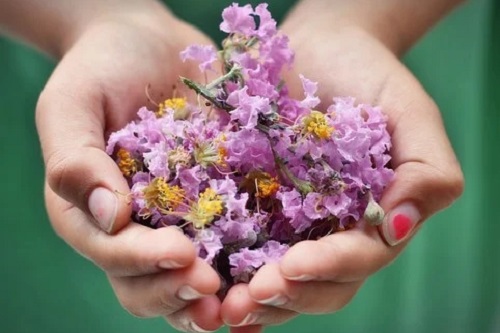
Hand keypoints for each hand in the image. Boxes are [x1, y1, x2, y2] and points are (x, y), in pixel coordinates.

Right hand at [37, 5, 222, 331]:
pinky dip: (243, 269)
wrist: (150, 44)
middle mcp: (133, 228)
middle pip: (147, 283)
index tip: (180, 251)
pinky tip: (268, 275)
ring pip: (186, 279)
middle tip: (213, 288)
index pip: (112, 253)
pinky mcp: (214, 204)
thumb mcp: (73, 103)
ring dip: (209, 300)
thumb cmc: (103, 67)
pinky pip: (227, 246)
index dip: (144, 261)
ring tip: (240, 303)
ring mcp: (174, 220)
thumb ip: (77, 160)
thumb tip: (109, 217)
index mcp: (90, 213)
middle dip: (178, 290)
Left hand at [219, 23, 463, 327]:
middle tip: (246, 299)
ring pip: (280, 280)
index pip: (356, 259)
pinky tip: (204, 281)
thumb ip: (427, 171)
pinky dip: (228, 272)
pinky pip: (243, 247)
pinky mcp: (256, 208)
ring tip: (220, 306)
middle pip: (317, 285)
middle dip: (285, 296)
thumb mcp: (411, 113)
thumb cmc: (369, 76)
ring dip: (254, 300)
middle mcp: (333, 231)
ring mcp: (293, 225)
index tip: (290, 266)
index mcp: (372, 219)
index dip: (327, 269)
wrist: (320, 48)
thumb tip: (399, 227)